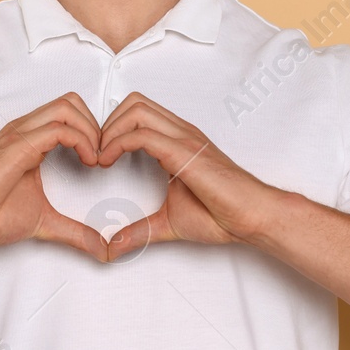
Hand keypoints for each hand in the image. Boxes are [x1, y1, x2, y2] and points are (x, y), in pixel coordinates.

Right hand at [0, 92, 110, 262]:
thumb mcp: (44, 222)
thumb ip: (74, 232)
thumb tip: (101, 250)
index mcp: (30, 140)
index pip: (69, 113)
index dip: (93, 132)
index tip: (102, 162)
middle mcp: (26, 130)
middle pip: (71, 101)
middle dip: (96, 125)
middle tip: (103, 156)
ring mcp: (20, 135)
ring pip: (67, 107)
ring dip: (91, 130)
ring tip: (96, 159)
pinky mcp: (18, 145)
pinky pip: (58, 128)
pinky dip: (81, 141)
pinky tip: (86, 163)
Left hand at [96, 92, 281, 251]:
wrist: (253, 217)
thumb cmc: (222, 214)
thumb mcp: (168, 222)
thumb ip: (139, 231)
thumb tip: (113, 247)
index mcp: (176, 141)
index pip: (136, 112)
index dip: (111, 128)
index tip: (98, 157)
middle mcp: (179, 132)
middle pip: (132, 102)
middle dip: (106, 123)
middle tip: (96, 154)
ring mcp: (183, 138)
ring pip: (135, 109)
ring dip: (109, 130)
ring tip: (100, 158)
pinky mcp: (185, 152)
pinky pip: (143, 134)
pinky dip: (117, 144)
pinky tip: (108, 164)